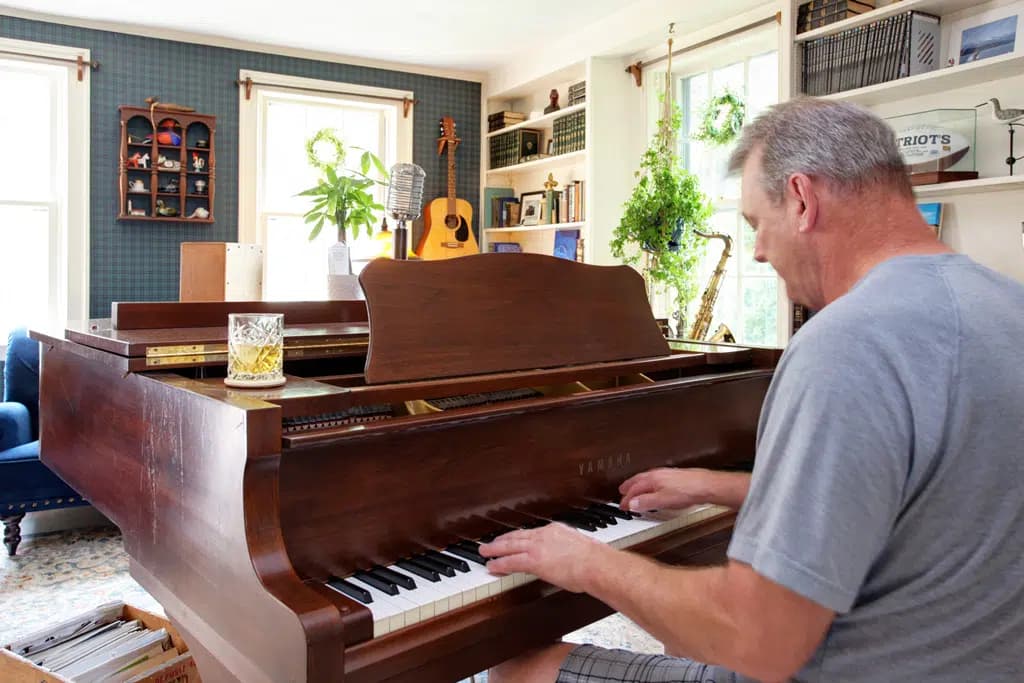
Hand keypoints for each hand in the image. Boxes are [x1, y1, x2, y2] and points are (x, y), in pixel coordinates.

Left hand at [478, 523, 607, 592]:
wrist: (595, 564)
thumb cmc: (595, 561)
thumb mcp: (580, 549)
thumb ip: (570, 552)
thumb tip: (571, 560)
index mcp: (556, 530)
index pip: (532, 533)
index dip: (520, 537)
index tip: (513, 539)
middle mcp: (544, 535)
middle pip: (517, 536)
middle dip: (502, 539)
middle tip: (491, 543)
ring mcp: (537, 547)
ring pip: (510, 546)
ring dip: (495, 549)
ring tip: (485, 552)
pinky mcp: (533, 561)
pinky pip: (511, 562)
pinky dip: (499, 563)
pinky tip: (492, 566)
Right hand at [619, 467, 736, 511]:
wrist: (706, 486)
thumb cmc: (688, 491)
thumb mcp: (663, 501)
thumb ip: (646, 502)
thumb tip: (632, 504)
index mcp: (652, 480)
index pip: (634, 489)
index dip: (627, 499)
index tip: (623, 505)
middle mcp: (658, 474)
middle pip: (639, 480)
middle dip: (629, 487)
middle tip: (622, 492)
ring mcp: (667, 474)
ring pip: (647, 478)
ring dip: (639, 484)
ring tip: (636, 489)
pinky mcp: (675, 476)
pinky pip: (656, 478)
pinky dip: (650, 483)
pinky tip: (655, 487)